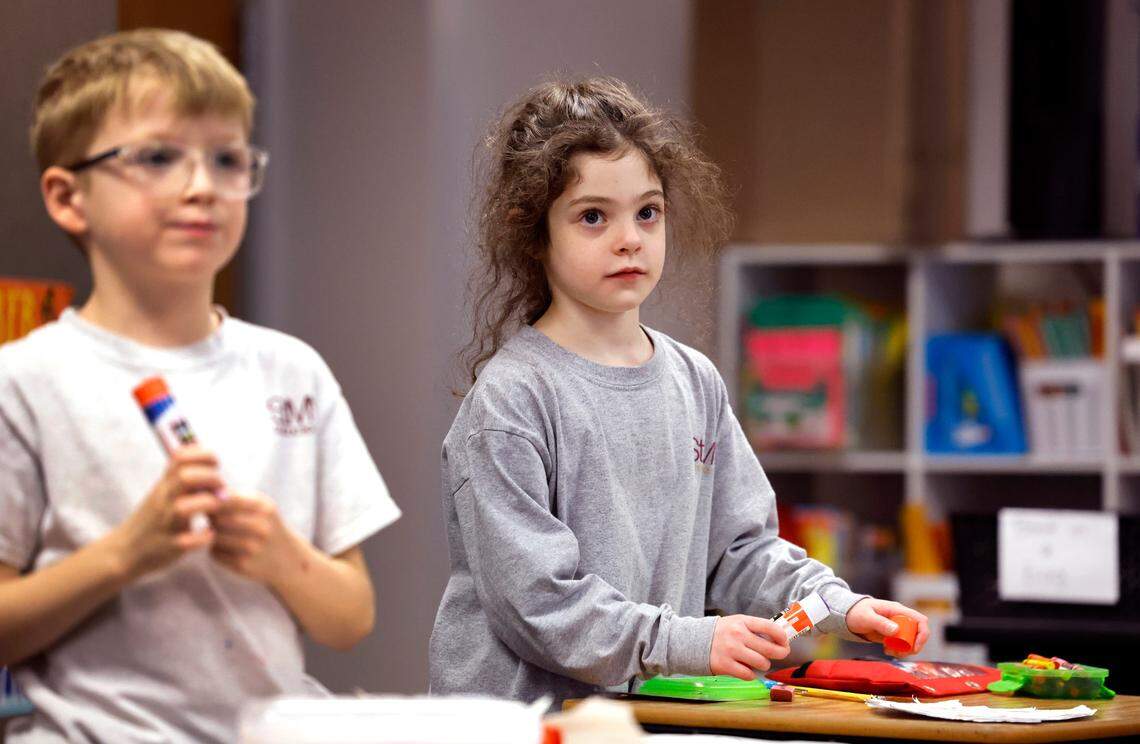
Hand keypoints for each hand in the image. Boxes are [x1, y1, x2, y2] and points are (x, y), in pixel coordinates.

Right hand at [109, 445, 222, 580]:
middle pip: (184, 478)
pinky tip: (210, 535)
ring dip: (207, 505)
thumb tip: (209, 460)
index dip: (203, 456)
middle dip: (211, 479)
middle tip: (221, 489)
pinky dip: (203, 538)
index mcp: (164, 485)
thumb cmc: (153, 519)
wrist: (123, 552)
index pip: (180, 458)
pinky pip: (186, 541)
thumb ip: (183, 475)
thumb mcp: (164, 491)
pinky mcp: (168, 547)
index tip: (216, 466)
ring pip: (182, 508)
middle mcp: (163, 501)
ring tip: (216, 510)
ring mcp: (164, 524)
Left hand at [210, 490, 293, 584]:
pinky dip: (216, 549)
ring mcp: (252, 549)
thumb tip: (201, 489)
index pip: (227, 499)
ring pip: (214, 537)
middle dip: (212, 517)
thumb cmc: (264, 523)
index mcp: (264, 509)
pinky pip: (215, 553)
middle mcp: (261, 529)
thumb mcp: (259, 505)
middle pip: (218, 519)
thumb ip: (233, 495)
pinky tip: (227, 547)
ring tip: (221, 532)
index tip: (212, 502)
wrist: (285, 558)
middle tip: (214, 518)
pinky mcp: (242, 565)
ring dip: (212, 534)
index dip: (214, 500)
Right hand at [709, 615, 788, 679]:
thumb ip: (755, 629)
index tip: (785, 642)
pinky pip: (749, 675)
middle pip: (770, 649)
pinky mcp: (725, 666)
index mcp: (742, 622)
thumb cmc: (721, 633)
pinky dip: (750, 674)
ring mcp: (731, 651)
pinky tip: (746, 669)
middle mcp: (738, 635)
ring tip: (757, 661)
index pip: (770, 627)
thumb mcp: (737, 623)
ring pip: (762, 663)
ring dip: (763, 664)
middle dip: (780, 653)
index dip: (782, 637)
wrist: (694, 641)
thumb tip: (779, 639)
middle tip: (780, 654)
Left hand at [845, 597, 928, 655]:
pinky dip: (897, 650)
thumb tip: (896, 630)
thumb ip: (880, 623)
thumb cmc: (855, 612)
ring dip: (905, 650)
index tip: (914, 647)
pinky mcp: (891, 634)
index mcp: (897, 610)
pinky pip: (901, 644)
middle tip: (899, 653)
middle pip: (917, 633)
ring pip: (910, 640)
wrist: (847, 615)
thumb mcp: (866, 617)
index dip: (922, 634)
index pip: (919, 620)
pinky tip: (886, 650)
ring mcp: (896, 626)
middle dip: (913, 646)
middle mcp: (900, 618)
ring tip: (890, 652)